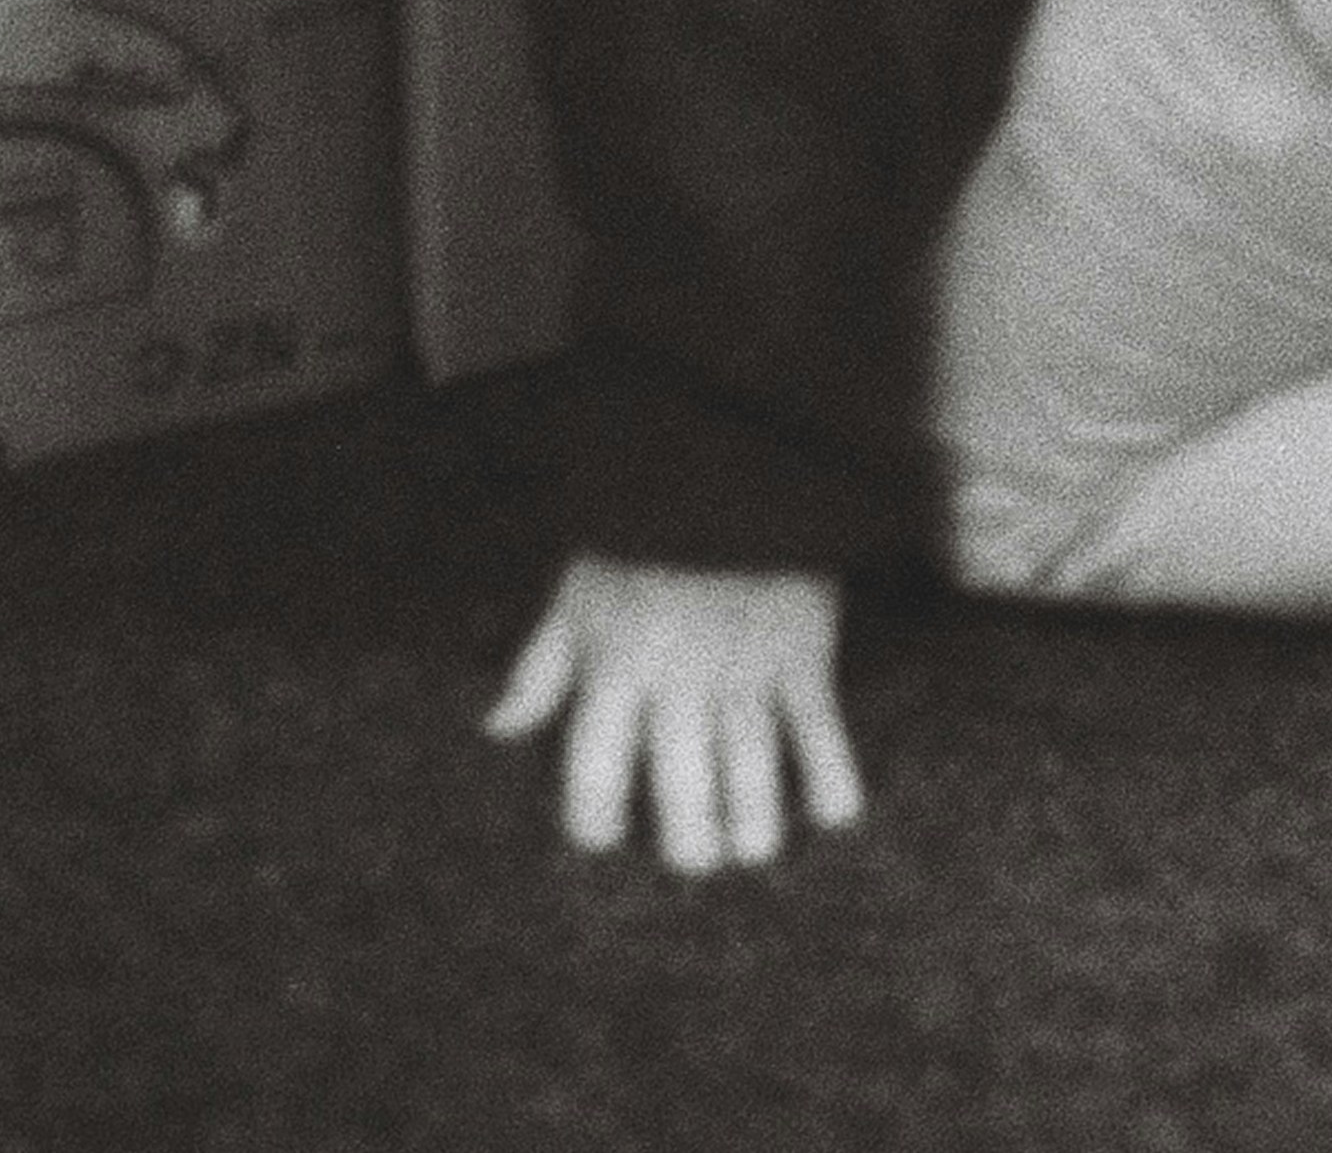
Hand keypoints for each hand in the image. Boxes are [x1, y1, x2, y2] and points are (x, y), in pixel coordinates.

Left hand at [483, 554, 865, 871]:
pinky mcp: (803, 649)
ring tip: (753, 851)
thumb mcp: (577, 595)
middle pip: (681, 779)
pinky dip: (830, 771)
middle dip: (688, 835)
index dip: (593, 814)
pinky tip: (835, 815)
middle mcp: (678, 676)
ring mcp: (745, 665)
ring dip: (754, 817)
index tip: (602, 838)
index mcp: (615, 665)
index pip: (595, 762)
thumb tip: (496, 730)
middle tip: (696, 862)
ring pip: (750, 763)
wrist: (728, 468)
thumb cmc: (642, 542)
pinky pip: (820, 723)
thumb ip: (541, 668)